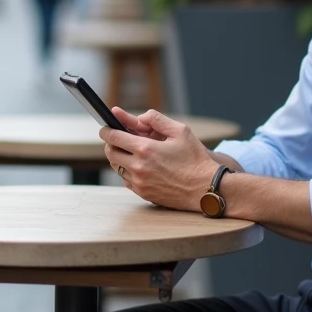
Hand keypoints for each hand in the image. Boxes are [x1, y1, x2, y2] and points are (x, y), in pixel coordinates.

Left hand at [99, 109, 216, 211]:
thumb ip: (156, 119)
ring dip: (120, 158)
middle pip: (110, 153)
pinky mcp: (143, 193)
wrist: (205, 188)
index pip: (113, 137)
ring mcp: (139, 182)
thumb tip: (138, 118)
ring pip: (117, 167)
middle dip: (111, 143)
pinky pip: (126, 180)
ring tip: (133, 152)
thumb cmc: (195, 159)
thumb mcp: (180, 131)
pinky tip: (142, 167)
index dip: (106, 130)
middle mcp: (138, 167)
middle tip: (119, 139)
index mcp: (146, 149)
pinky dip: (129, 172)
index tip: (106, 127)